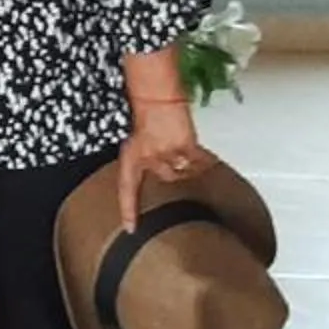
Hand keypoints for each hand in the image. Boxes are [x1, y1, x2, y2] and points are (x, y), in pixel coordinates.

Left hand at [115, 98, 214, 228]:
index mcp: (131, 159)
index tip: (131, 229)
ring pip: (184, 171)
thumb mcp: (138, 144)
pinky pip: (199, 162)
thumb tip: (162, 174)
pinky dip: (201, 158)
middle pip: (168, 179)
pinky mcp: (186, 147)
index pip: (127, 191)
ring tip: (178, 143)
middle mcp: (148, 160)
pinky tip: (195, 147)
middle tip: (168, 148)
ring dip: (186, 161)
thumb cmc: (146, 117)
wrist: (156, 99)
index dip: (128, 211)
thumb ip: (146, 161)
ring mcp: (167, 155)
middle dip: (171, 167)